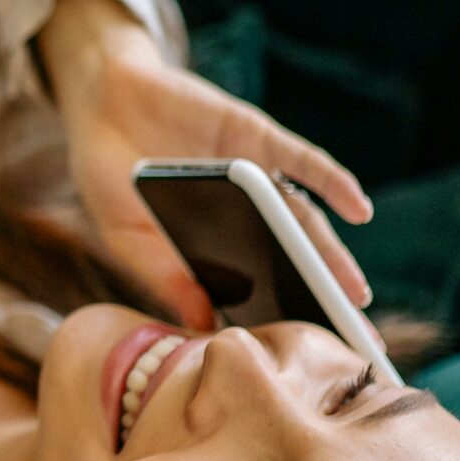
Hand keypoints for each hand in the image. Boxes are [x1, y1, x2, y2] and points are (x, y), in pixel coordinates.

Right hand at [37, 0, 372, 331]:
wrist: (101, 98)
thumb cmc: (109, 174)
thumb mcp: (127, 237)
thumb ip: (163, 276)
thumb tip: (203, 323)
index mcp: (214, 247)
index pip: (261, 289)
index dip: (287, 321)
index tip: (314, 362)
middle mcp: (245, 215)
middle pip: (295, 261)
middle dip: (326, 301)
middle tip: (355, 340)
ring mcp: (254, 177)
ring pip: (304, 221)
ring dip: (333, 257)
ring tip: (355, 294)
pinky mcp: (256, 135)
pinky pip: (304, 162)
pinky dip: (334, 183)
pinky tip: (358, 209)